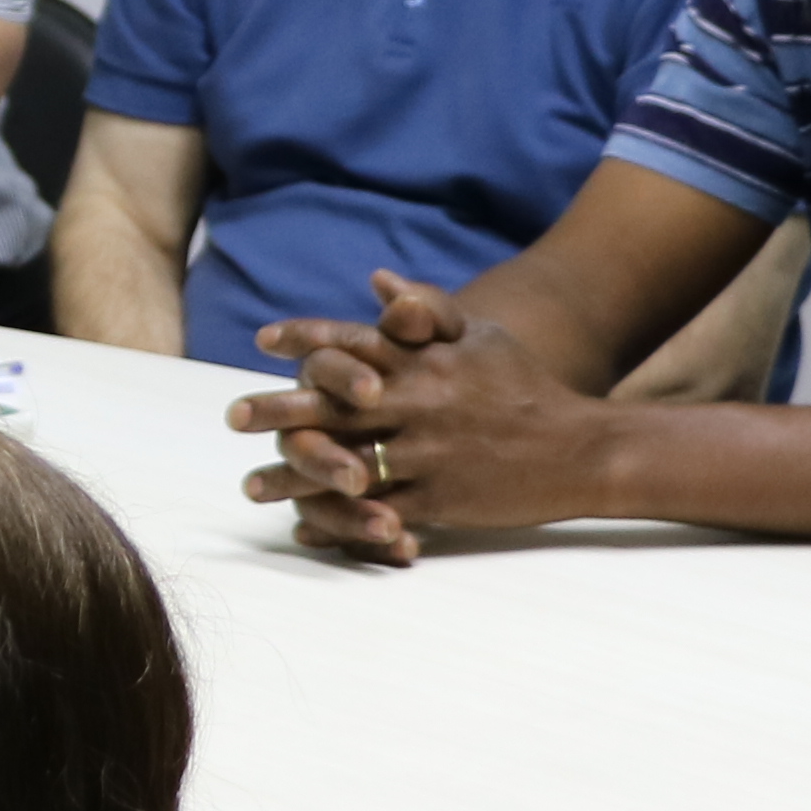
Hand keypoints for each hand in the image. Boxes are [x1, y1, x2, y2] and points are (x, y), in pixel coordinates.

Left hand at [229, 276, 584, 564]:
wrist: (578, 448)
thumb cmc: (524, 386)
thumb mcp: (480, 336)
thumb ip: (426, 310)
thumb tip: (378, 282)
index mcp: (425, 360)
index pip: (355, 342)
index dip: (308, 338)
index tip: (265, 341)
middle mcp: (419, 403)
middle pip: (334, 406)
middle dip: (278, 412)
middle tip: (232, 417)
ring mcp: (428, 454)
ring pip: (346, 464)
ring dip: (294, 477)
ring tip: (252, 486)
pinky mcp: (440, 500)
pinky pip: (379, 512)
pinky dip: (340, 521)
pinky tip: (305, 528)